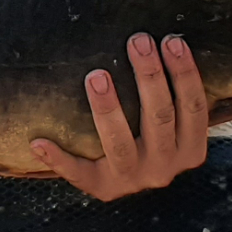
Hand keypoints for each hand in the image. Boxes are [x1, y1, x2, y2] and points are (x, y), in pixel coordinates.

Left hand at [29, 34, 208, 201]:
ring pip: (120, 144)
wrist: (136, 191)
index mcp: (189, 150)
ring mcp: (132, 180)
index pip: (193, 109)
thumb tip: (165, 40)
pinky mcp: (101, 188)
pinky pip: (78, 173)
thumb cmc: (153, 138)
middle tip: (137, 42)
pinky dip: (58, 158)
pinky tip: (39, 141)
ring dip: (108, 109)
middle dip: (149, 76)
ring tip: (96, 76)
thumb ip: (174, 96)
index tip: (172, 40)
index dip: (185, 74)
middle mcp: (164, 168)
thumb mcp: (175, 126)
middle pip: (160, 118)